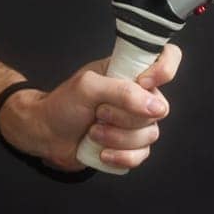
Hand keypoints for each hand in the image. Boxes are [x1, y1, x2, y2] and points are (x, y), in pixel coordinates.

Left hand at [18, 43, 182, 171]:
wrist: (47, 134)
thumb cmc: (63, 104)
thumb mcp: (87, 87)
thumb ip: (121, 91)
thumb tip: (156, 106)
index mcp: (129, 71)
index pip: (167, 57)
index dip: (164, 69)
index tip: (143, 82)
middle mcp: (138, 96)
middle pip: (159, 108)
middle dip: (123, 116)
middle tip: (97, 112)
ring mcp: (137, 122)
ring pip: (151, 135)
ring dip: (117, 137)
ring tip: (93, 132)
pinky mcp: (132, 146)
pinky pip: (142, 155)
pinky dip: (120, 156)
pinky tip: (101, 152)